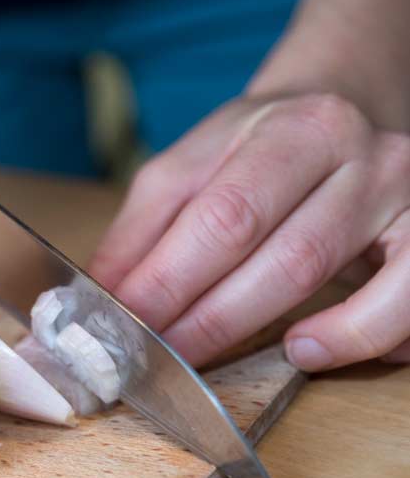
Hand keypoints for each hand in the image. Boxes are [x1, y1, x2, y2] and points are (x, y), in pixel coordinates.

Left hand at [88, 92, 409, 370]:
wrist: (338, 116)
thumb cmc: (255, 155)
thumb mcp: (189, 170)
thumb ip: (142, 231)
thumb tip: (98, 296)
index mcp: (283, 129)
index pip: (220, 215)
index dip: (166, 281)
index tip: (121, 327)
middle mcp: (350, 152)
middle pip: (273, 249)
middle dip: (204, 317)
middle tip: (156, 358)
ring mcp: (399, 190)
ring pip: (326, 272)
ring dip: (260, 330)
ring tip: (211, 361)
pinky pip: (407, 297)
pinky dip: (360, 335)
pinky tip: (309, 349)